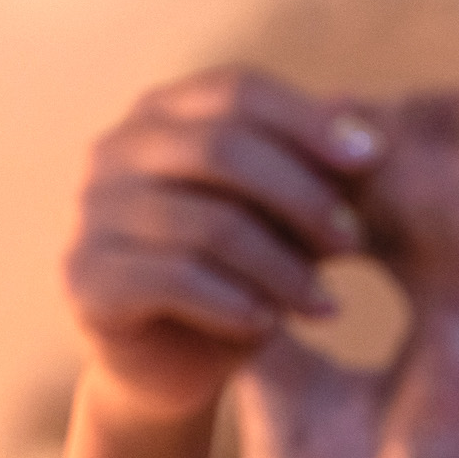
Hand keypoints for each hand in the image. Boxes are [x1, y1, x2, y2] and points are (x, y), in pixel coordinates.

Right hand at [65, 66, 383, 423]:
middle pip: (223, 149)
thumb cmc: (242, 275)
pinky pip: (174, 280)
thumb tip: (360, 111)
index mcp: (165, 116)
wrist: (177, 365)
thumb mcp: (287, 220)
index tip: (373, 160)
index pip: (239, 92)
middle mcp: (117, 151)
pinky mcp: (85, 277)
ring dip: (282, 268)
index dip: (309, 122)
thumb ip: (314, 169)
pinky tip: (271, 325)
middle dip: (303, 198)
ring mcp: (93, 213)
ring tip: (326, 305)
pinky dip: (236, 304)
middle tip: (353, 244)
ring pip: (209, 224)